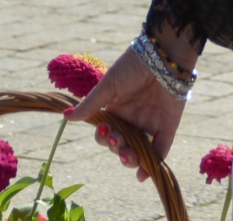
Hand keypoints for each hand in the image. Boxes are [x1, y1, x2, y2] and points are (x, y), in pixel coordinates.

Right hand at [67, 48, 186, 181]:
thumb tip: (65, 117)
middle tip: (116, 138)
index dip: (103, 137)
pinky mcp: (167, 127)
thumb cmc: (131, 67)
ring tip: (127, 155)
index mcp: (116, 110)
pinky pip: (160, 150)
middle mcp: (131, 120)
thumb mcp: (108, 86)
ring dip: (130, 158)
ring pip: (138, 151)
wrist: (161, 57)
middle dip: (116, 147)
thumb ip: (90, 105)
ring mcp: (149, 124)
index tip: (104, 130)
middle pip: (120, 144)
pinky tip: (142, 175)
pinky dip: (152, 164)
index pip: (105, 132)